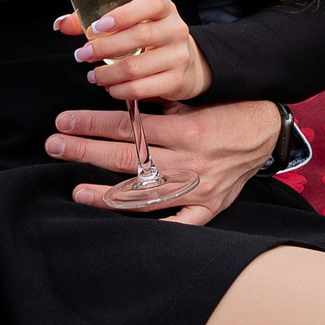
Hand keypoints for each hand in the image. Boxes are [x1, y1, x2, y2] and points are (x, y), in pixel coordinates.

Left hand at [47, 99, 281, 225]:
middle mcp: (190, 162)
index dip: (91, 124)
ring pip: (145, 195)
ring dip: (107, 194)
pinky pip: (181, 224)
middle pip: (127, 159)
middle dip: (86, 152)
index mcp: (187, 130)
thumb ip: (160, 102)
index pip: (127, 128)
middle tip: (55, 146)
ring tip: (77, 190)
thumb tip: (116, 97)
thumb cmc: (228, 108)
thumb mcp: (195, 98)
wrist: (269, 130)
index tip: (63, 122)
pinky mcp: (210, 207)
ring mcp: (199, 189)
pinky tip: (128, 227)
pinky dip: (159, 226)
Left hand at [56, 0, 209, 102]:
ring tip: (93, 76)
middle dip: (104, 48)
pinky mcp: (176, 80)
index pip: (150, 4)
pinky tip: (109, 88)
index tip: (96, 27)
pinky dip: (120, 90)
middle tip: (82, 55)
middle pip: (139, 36)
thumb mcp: (129, 22)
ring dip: (108, 74)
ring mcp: (179, 56)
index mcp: (163, 8)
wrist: (186, 62)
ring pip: (137, 67)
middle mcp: (175, 29)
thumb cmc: (148, 37)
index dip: (123, 14)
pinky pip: (142, 88)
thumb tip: (61, 24)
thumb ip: (94, 20)